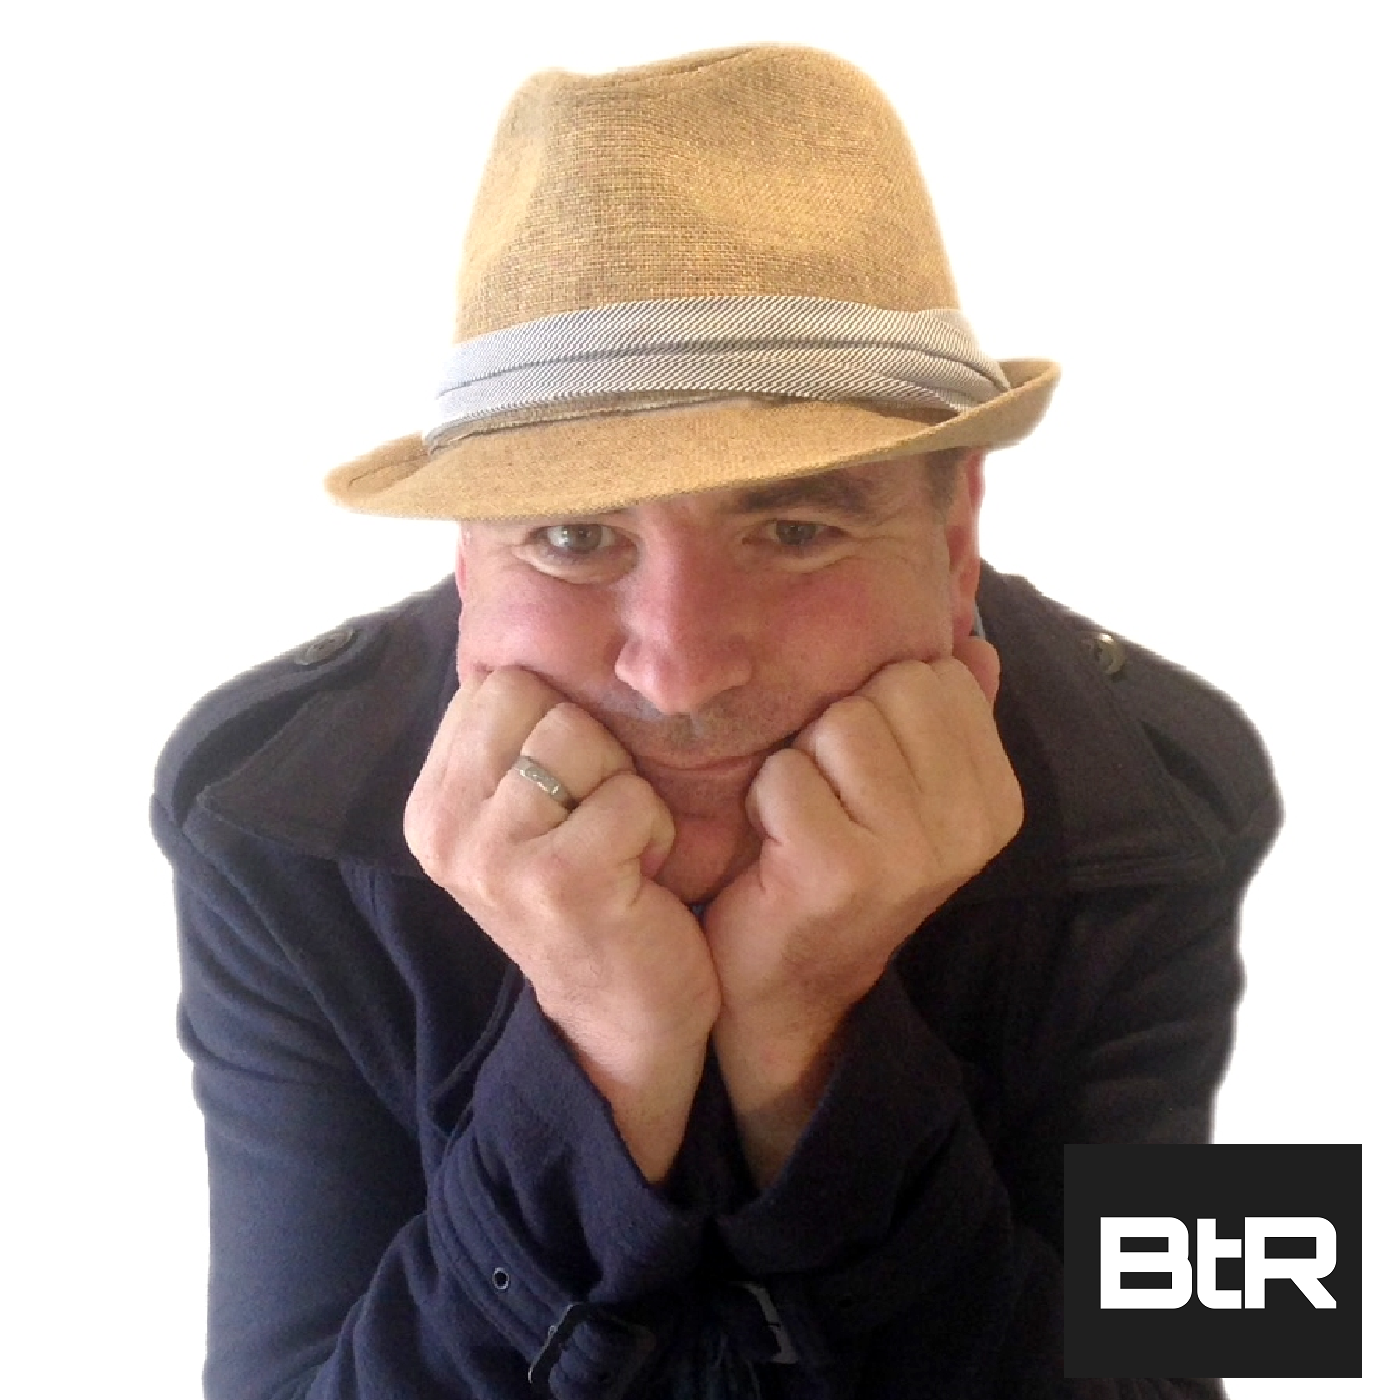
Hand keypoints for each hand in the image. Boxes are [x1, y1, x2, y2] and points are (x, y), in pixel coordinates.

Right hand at [404, 667, 719, 1181]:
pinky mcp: (558, 880)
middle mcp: (444, 828)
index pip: (495, 685)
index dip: (555, 726)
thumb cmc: (591, 899)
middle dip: (590, 750)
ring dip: (624, 791)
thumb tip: (525, 634)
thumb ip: (510, 742)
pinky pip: (630, 797)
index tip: (566, 798)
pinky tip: (640, 878)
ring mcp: (494, 855)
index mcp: (431, 803)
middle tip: (595, 822)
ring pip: (581, 739)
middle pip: (534, 700)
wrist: (620, 1023)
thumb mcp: (525, 818)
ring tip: (617, 849)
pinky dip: (655, 832)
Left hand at [704, 637, 1022, 1183]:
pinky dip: (765, 801)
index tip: (866, 771)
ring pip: (839, 724)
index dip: (881, 705)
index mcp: (995, 797)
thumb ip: (947, 719)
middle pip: (889, 689)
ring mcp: (910, 852)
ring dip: (800, 763)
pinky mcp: (841, 871)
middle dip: (840, 727)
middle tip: (830, 794)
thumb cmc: (842, 868)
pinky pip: (786, 774)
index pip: (938, 675)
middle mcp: (969, 825)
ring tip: (803, 815)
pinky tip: (777, 845)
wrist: (791, 986)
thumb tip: (974, 643)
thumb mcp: (909, 795)